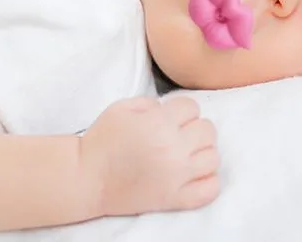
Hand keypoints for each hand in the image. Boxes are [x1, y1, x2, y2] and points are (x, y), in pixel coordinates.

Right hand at [80, 96, 218, 216]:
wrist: (88, 178)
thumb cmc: (102, 140)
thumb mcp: (122, 107)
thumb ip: (152, 103)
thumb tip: (172, 110)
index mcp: (159, 124)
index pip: (192, 107)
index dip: (180, 110)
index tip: (168, 119)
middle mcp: (173, 149)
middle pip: (208, 130)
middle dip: (193, 128)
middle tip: (177, 135)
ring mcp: (177, 176)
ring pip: (213, 157)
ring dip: (201, 152)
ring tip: (185, 154)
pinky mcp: (175, 199)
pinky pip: (210, 189)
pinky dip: (208, 181)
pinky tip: (194, 175)